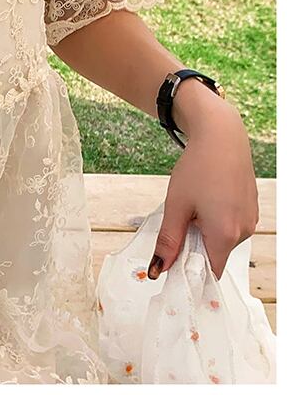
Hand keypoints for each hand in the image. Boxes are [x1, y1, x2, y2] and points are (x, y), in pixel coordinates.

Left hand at [148, 83, 259, 280]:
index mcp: (225, 234)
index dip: (189, 273)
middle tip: (178, 224)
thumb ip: (168, 241)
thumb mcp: (176, 205)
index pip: (210, 272)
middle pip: (216, 255)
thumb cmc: (197, 168)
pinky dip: (215, 221)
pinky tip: (206, 199)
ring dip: (205, 232)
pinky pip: (231, 226)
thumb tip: (158, 270)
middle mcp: (244, 231)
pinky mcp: (251, 209)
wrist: (221, 137)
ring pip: (222, 240)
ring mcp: (250, 220)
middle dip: (194, 248)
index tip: (171, 266)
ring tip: (193, 205)